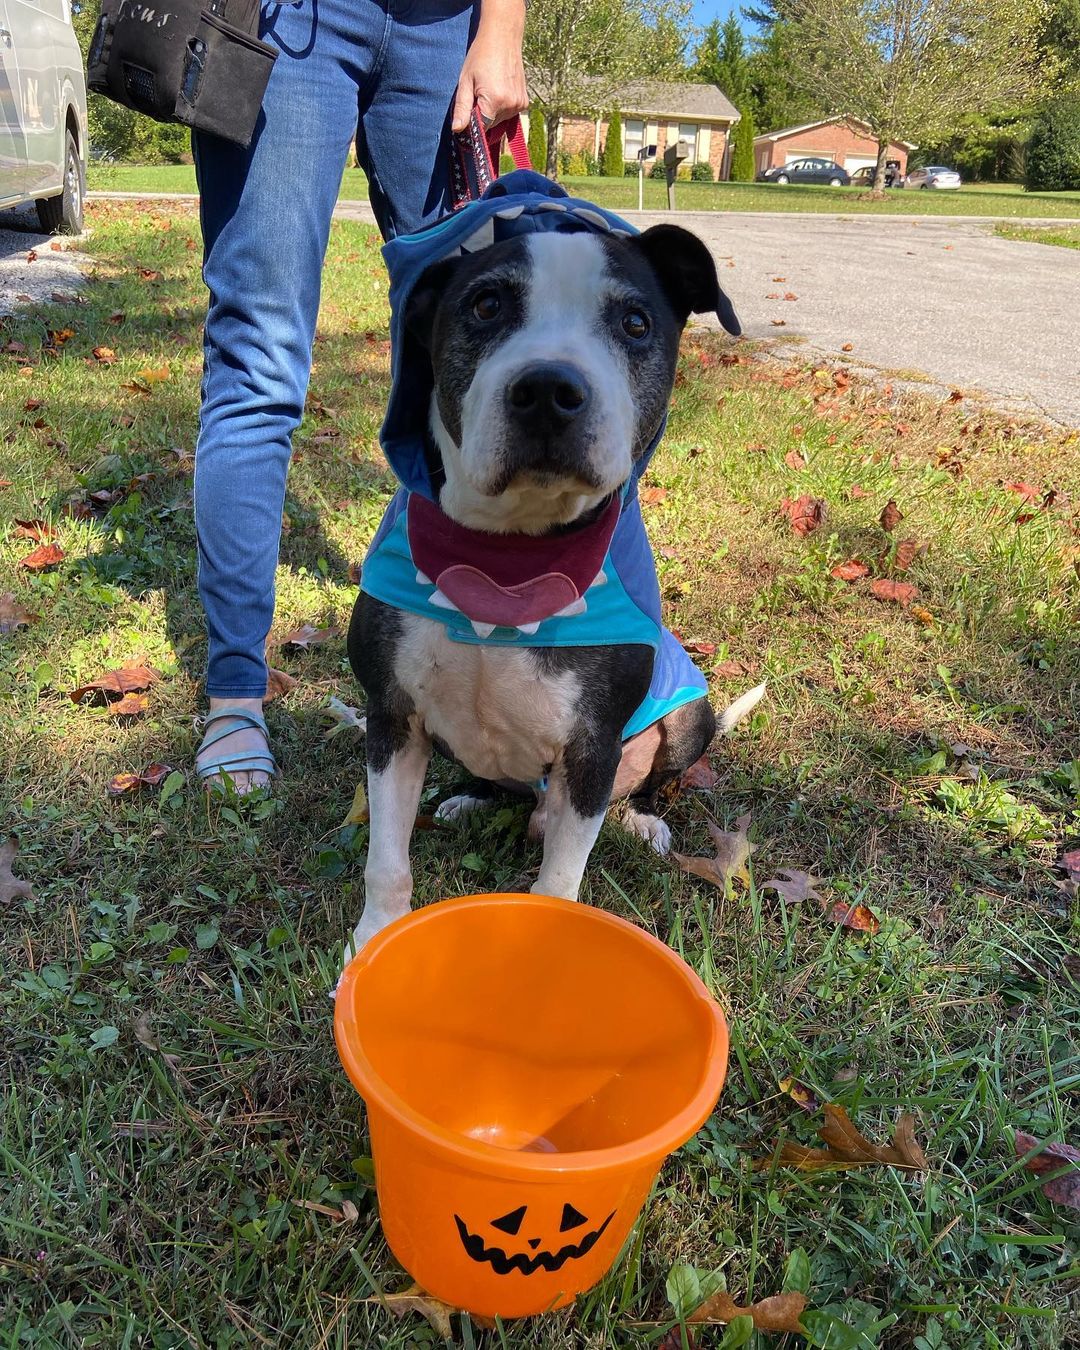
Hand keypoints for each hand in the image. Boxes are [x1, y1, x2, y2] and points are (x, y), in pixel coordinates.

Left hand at [451, 0, 527, 132]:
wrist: (502, 37)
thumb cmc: (480, 56)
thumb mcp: (465, 81)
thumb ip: (462, 108)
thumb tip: (457, 129)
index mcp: (495, 101)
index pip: (481, 129)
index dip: (472, 125)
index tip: (467, 114)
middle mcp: (510, 106)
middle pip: (491, 126)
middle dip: (482, 116)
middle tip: (478, 94)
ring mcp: (519, 105)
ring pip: (500, 122)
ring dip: (492, 113)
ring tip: (489, 89)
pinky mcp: (524, 103)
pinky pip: (509, 115)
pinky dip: (502, 109)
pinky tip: (498, 92)